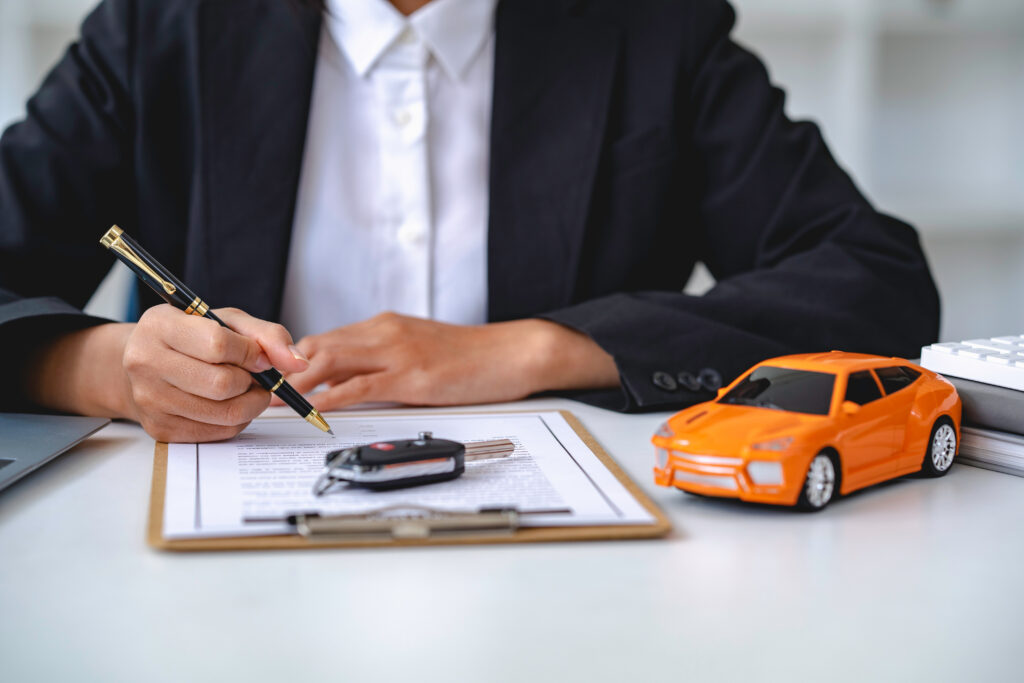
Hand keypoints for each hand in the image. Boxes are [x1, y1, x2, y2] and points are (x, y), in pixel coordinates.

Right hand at [25, 306, 308, 441]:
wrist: (144, 364)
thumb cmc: (191, 338)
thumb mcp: (227, 321)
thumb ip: (266, 335)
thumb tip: (297, 362)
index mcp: (160, 325)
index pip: (217, 344)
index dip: (251, 353)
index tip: (259, 356)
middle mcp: (145, 362)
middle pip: (222, 384)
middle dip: (252, 381)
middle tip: (254, 375)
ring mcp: (150, 399)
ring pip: (224, 413)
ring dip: (251, 402)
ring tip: (247, 388)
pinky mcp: (160, 429)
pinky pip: (218, 432)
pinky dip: (237, 419)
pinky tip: (230, 403)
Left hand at [275, 312, 618, 411]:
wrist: (512, 352)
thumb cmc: (470, 356)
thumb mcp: (419, 350)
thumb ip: (384, 361)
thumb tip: (349, 383)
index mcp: (384, 325)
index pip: (324, 339)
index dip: (291, 358)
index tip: (269, 376)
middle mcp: (384, 332)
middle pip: (317, 345)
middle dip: (282, 368)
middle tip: (256, 389)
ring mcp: (397, 352)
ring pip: (330, 360)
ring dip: (295, 382)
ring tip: (270, 401)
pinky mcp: (412, 377)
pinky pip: (361, 385)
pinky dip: (330, 397)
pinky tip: (312, 408)